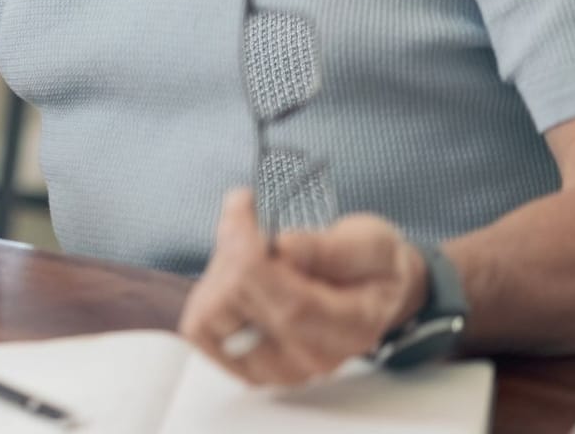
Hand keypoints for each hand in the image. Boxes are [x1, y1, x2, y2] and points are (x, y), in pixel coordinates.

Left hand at [179, 188, 426, 385]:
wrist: (371, 293)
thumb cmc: (371, 266)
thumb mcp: (370, 244)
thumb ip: (332, 249)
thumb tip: (286, 248)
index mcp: (350, 327)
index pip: (291, 306)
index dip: (254, 255)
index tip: (246, 206)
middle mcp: (312, 358)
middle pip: (243, 307)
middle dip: (233, 250)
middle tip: (247, 218)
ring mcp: (278, 368)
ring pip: (212, 320)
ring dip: (217, 274)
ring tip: (243, 248)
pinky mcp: (249, 364)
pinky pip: (202, 332)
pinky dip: (207, 294)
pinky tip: (232, 272)